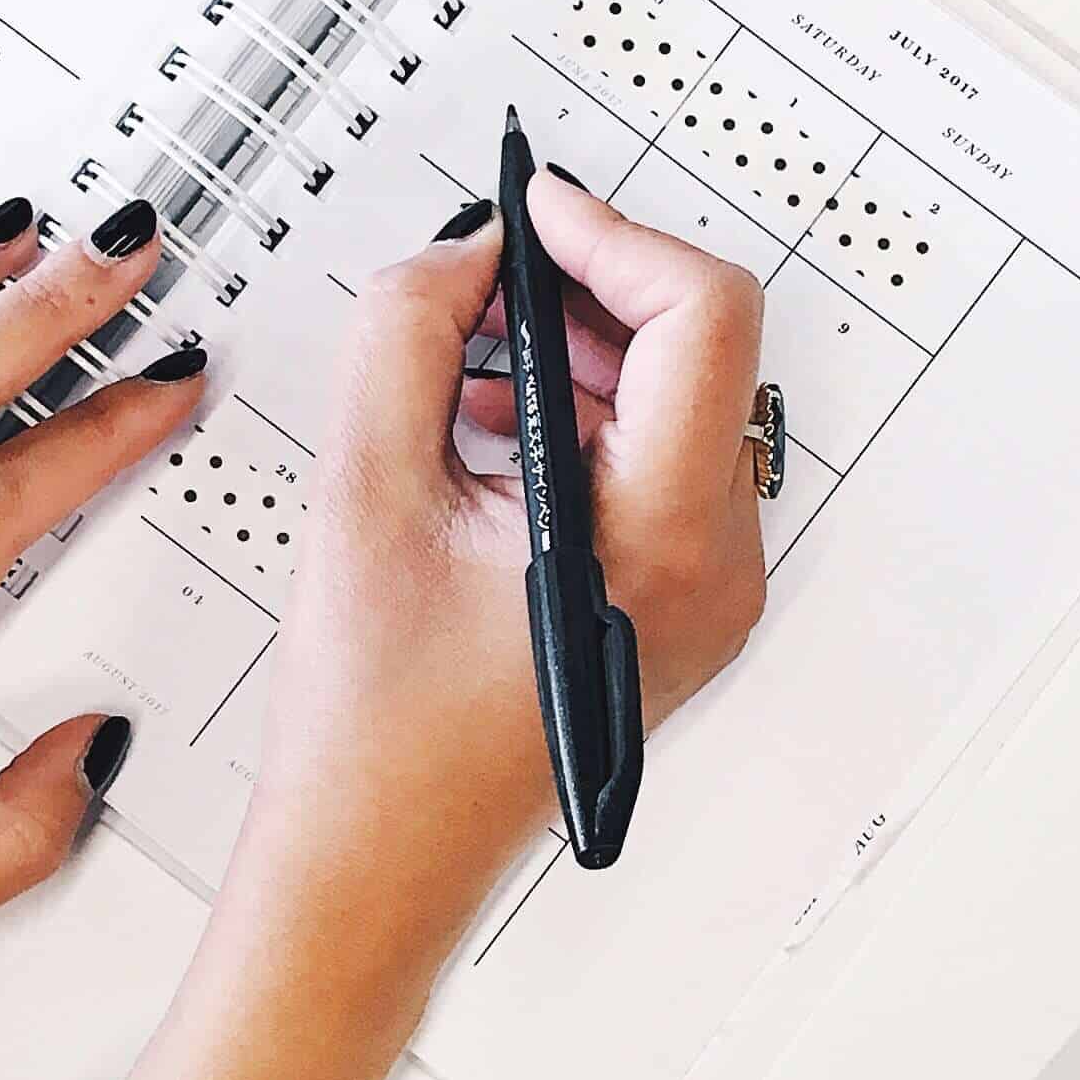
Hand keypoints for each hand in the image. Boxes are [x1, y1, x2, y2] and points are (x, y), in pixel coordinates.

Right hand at [27, 177, 767, 1079]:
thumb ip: (410, 333)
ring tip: (464, 366)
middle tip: (481, 278)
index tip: (530, 214)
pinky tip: (486, 431)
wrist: (373, 865)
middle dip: (587, 290)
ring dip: (576, 351)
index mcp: (661, 540)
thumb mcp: (363, 492)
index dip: (610, 236)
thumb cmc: (369, 731)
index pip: (704, 315)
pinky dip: (580, 416)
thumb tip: (463, 252)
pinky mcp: (678, 601)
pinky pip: (657, 462)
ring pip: (679, 400)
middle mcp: (716, 567)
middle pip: (702, 349)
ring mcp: (709, 590)